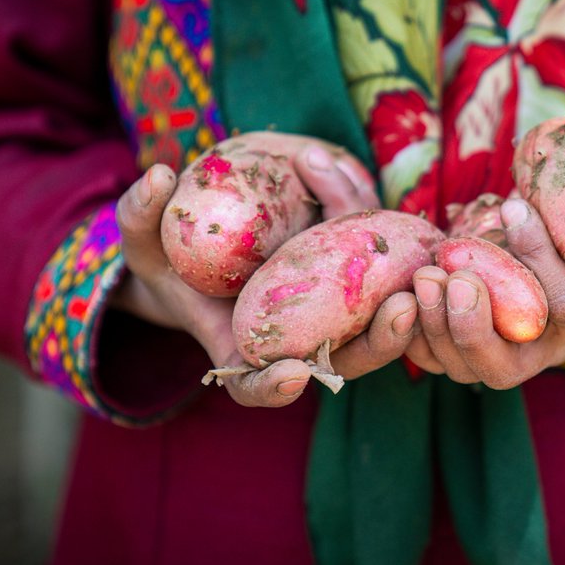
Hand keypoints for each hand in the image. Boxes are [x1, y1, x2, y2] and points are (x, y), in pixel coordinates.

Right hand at [110, 135, 414, 406]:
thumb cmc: (169, 256)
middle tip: (400, 313)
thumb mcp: (143, 239)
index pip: (256, 387)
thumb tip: (158, 175)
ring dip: (405, 312)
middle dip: (376, 345)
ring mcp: (327, 317)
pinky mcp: (351, 285)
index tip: (293, 374)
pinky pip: (380, 277)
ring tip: (423, 279)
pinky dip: (394, 253)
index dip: (273, 388)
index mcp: (239, 349)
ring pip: (375, 327)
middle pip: (342, 362)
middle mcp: (292, 343)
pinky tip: (415, 230)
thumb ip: (141, 214)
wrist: (209, 244)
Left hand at [404, 178, 564, 388]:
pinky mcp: (470, 351)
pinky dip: (415, 337)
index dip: (543, 261)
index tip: (516, 211)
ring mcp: (507, 357)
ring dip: (436, 330)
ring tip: (423, 279)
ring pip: (464, 369)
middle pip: (506, 368)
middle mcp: (548, 353)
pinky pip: (436, 360)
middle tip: (453, 277)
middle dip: (474, 328)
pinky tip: (403, 298)